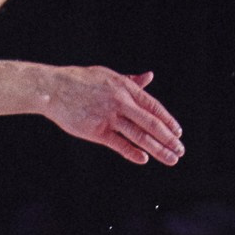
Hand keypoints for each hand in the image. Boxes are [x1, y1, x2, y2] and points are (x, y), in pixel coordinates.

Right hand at [38, 65, 182, 165]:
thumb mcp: (109, 75)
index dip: (168, 121)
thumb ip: (131, 80)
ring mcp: (110, 117)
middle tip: (180, 150)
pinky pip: (119, 144)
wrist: (53, 88)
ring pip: (140, 136)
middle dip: (169, 139)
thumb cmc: (80, 81)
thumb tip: (149, 77)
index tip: (178, 133)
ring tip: (171, 159)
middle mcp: (121, 102)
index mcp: (126, 88)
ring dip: (158, 149)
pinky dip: (132, 152)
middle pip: (152, 124)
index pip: (154, 107)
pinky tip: (143, 159)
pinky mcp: (97, 131)